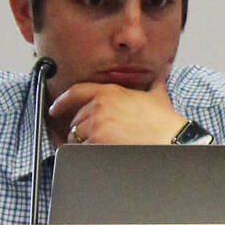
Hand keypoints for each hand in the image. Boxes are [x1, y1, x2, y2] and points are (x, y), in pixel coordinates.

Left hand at [50, 78, 185, 145]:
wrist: (170, 138)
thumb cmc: (164, 119)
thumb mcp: (158, 95)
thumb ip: (156, 81)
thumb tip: (164, 70)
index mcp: (110, 91)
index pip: (76, 92)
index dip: (62, 101)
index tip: (55, 108)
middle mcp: (99, 106)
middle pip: (76, 119)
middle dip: (82, 129)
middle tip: (94, 136)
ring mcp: (97, 124)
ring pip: (77, 136)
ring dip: (83, 142)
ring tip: (100, 145)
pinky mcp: (98, 141)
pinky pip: (82, 149)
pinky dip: (86, 153)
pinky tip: (100, 153)